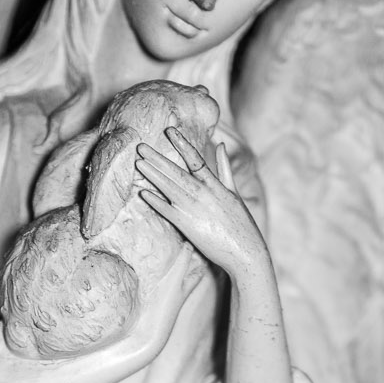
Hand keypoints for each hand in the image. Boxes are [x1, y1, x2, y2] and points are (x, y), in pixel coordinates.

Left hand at [134, 129, 267, 286]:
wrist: (245, 251)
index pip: (195, 159)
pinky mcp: (188, 226)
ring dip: (153, 175)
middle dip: (157, 158)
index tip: (169, 130)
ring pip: (169, 188)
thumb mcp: (234, 192)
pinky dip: (156, 202)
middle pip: (176, 172)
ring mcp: (194, 209)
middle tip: (140, 146)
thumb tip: (220, 144)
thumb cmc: (240, 223)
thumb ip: (224, 168)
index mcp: (215, 184)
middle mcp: (203, 194)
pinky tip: (143, 193)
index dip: (182, 144)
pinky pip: (168, 212)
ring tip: (138, 163)